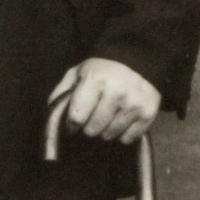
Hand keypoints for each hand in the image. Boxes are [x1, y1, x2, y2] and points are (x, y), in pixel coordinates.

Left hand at [42, 57, 161, 157]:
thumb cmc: (102, 70)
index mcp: (96, 80)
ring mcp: (134, 104)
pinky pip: (128, 138)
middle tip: (91, 118)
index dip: (71, 125)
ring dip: (105, 131)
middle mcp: (117, 92)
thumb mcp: (78, 73)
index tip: (72, 125)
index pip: (77, 117)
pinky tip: (121, 121)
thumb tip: (51, 115)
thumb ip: (62, 92)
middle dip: (88, 127)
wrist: (138, 61)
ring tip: (106, 118)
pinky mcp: (148, 113)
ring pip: (110, 135)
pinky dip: (122, 134)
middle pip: (93, 129)